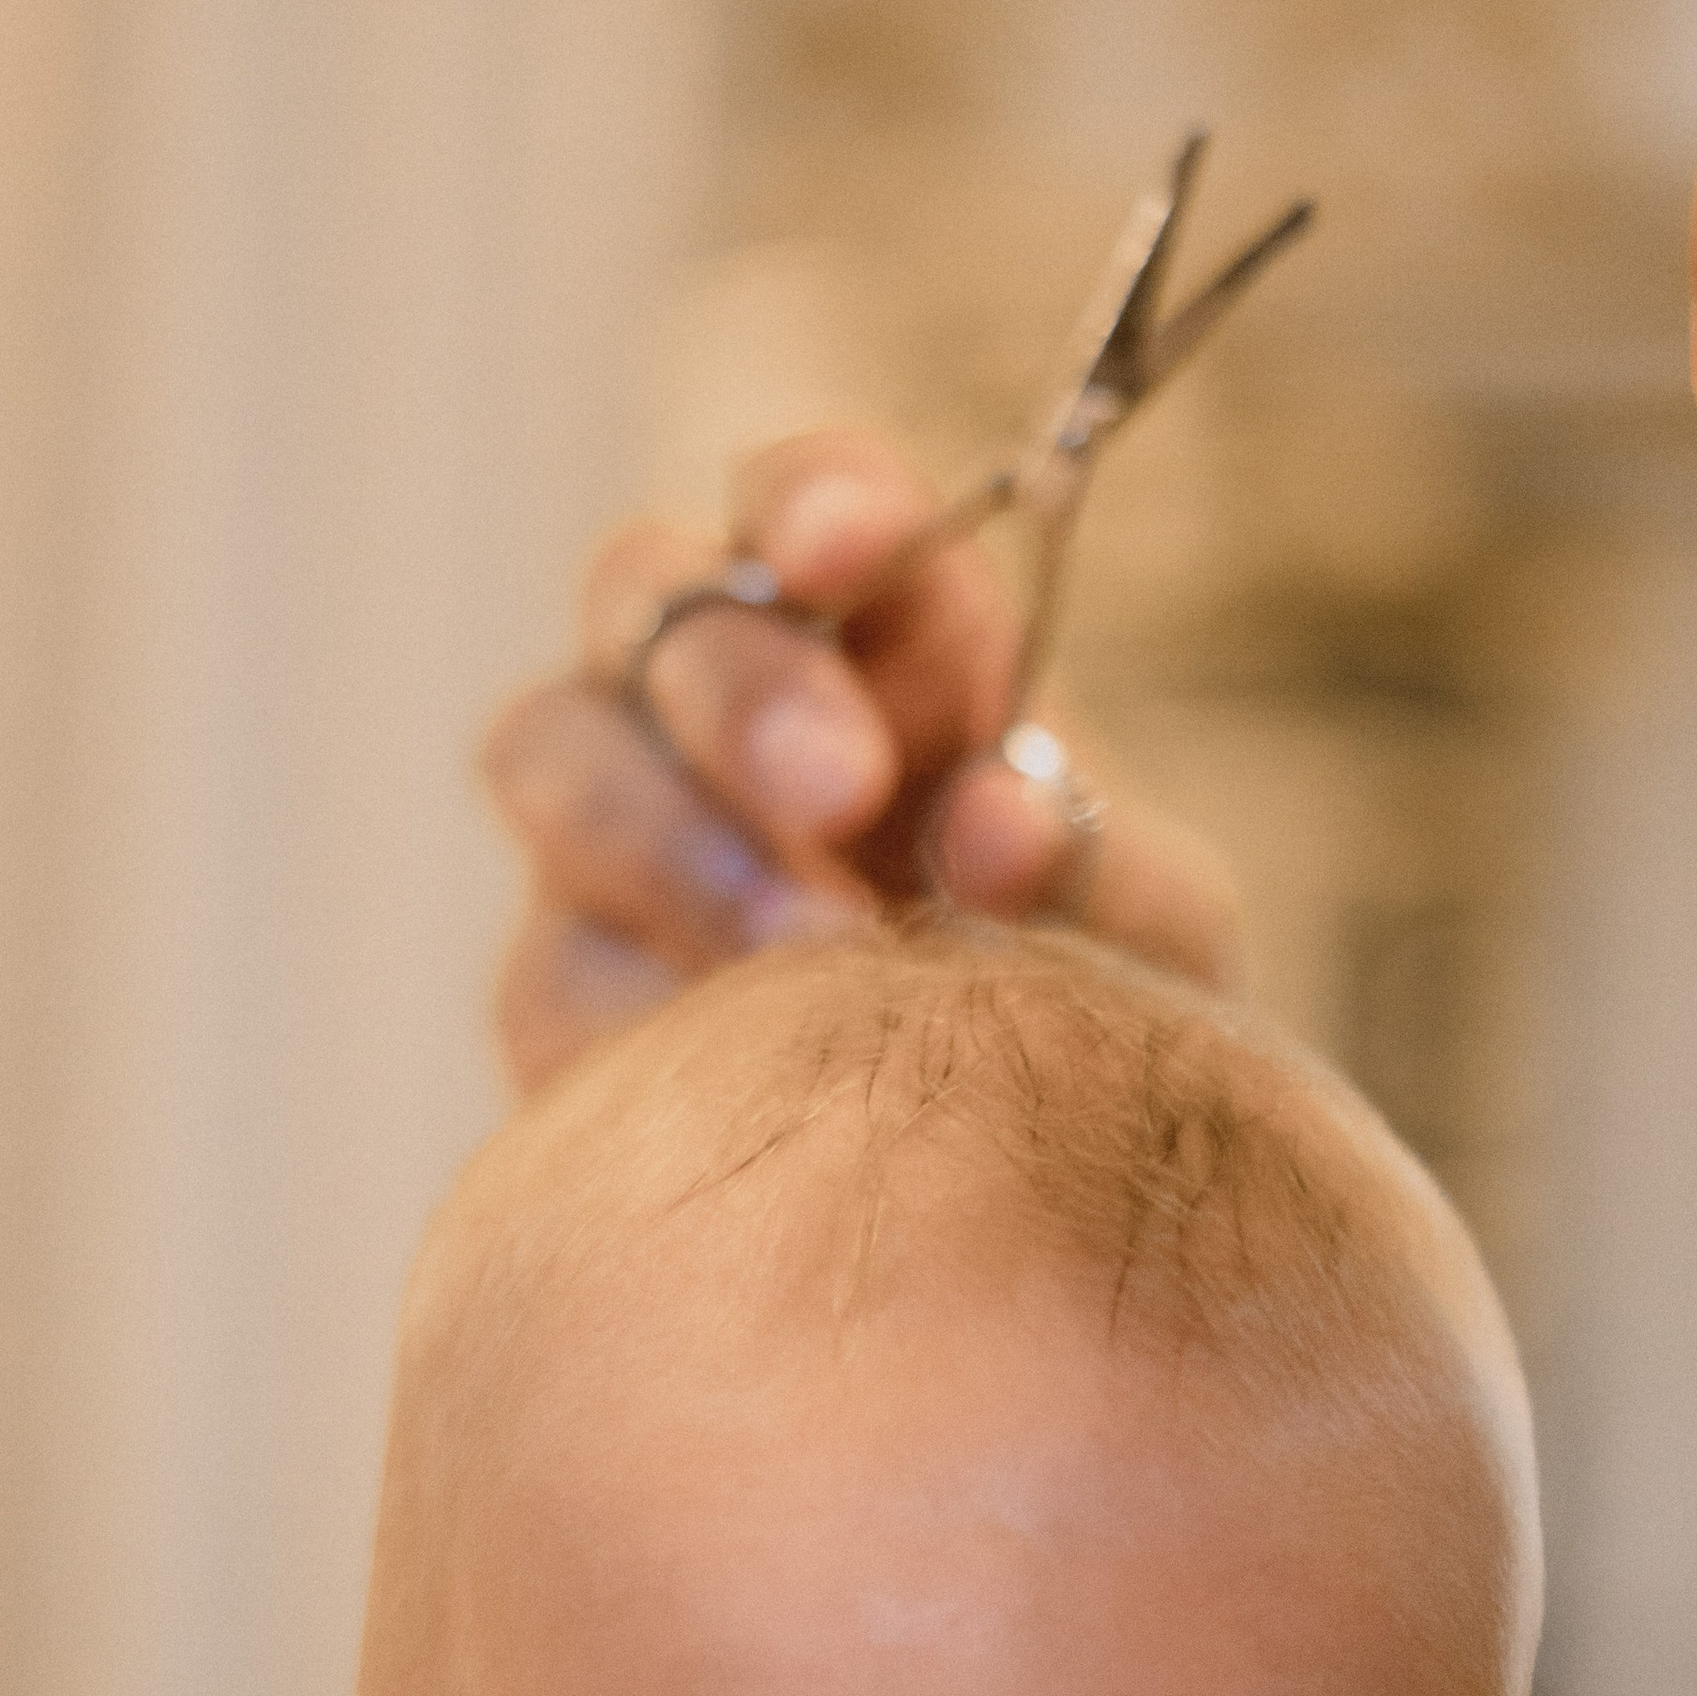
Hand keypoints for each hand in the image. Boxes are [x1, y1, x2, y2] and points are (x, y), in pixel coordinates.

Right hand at [482, 429, 1240, 1092]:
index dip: (814, 500)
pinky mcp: (562, 985)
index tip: (844, 547)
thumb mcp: (1149, 929)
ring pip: (549, 748)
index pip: (813, 503)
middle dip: (741, 682)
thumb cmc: (1091, 997)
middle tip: (843, 790)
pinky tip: (740, 1072)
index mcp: (881, 636)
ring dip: (671, 838)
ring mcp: (619, 831)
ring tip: (805, 958)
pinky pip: (547, 959)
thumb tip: (995, 829)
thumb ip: (1100, 865)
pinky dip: (637, 1004)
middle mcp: (720, 697)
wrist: (1022, 1195)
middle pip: (649, 595)